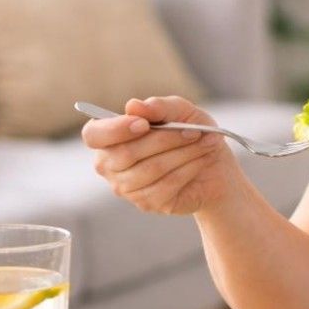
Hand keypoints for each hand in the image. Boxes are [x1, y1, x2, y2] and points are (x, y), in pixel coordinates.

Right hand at [82, 96, 238, 215]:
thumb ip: (158, 106)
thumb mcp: (181, 111)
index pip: (94, 135)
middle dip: (165, 139)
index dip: (114, 130)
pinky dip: (189, 168)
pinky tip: (202, 160)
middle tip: (194, 132)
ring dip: (183, 153)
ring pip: (150, 169)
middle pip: (126, 153)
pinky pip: (166, 185)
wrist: (214, 166)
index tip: (143, 124)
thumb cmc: (190, 132)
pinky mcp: (147, 203)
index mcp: (108, 136)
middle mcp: (109, 164)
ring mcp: (125, 187)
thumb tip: (133, 106)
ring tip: (206, 143)